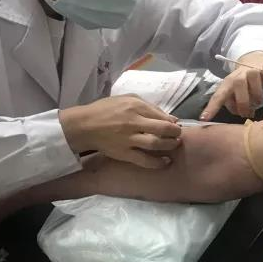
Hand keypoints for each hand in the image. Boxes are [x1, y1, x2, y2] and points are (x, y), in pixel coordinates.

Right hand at [59, 95, 181, 168]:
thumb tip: (171, 118)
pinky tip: (165, 162)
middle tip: (178, 135)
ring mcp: (128, 139)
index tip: (175, 125)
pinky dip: (157, 162)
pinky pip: (144, 160)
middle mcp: (133, 122)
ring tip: (174, 145)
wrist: (83, 126)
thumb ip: (149, 106)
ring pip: (156, 144)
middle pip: (163, 129)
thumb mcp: (127, 99)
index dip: (172, 122)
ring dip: (169, 145)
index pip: (161, 115)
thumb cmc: (106, 110)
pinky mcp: (123, 153)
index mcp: (135, 106)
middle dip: (175, 133)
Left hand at [201, 51, 262, 119]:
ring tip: (257, 102)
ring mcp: (252, 70)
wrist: (254, 61)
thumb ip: (236, 104)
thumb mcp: (235, 93)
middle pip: (240, 91)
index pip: (218, 97)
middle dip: (244, 105)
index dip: (212, 108)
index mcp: (227, 84)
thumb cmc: (243, 83)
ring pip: (255, 84)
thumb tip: (244, 114)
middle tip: (246, 113)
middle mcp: (238, 76)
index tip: (204, 118)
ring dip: (257, 97)